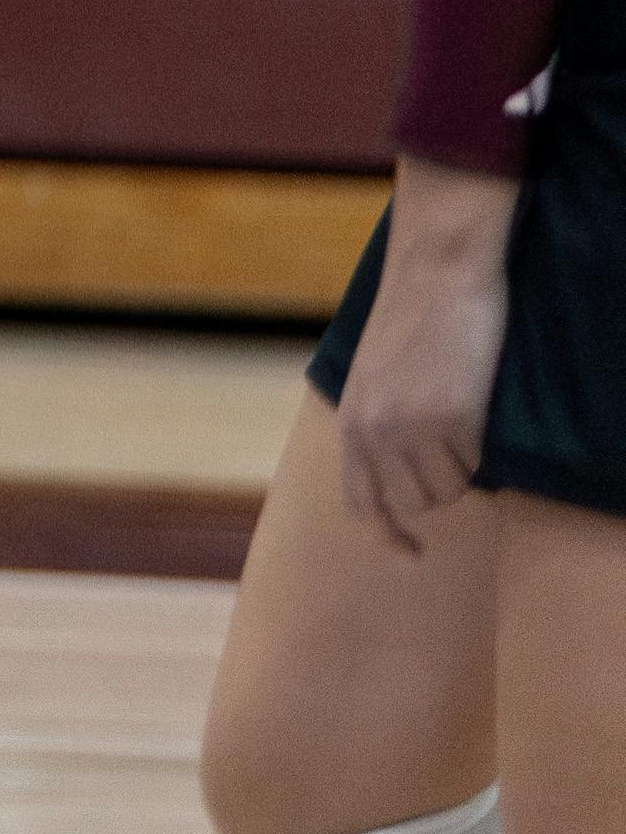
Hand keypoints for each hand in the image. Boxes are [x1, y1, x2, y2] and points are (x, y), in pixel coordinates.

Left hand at [339, 164, 520, 545]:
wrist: (436, 275)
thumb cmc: (411, 325)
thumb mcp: (373, 381)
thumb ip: (377, 426)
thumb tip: (398, 476)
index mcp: (350, 423)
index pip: (361, 500)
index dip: (387, 535)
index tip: (413, 558)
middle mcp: (374, 433)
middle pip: (416, 504)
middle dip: (441, 487)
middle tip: (453, 446)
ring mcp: (412, 428)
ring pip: (450, 491)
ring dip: (463, 469)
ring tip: (459, 418)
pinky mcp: (454, 418)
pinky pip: (479, 465)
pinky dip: (483, 447)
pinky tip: (473, 405)